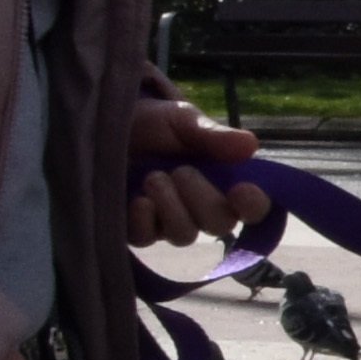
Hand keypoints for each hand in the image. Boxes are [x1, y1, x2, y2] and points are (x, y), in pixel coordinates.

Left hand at [119, 96, 264, 250]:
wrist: (106, 124)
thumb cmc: (154, 123)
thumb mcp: (183, 120)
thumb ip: (213, 135)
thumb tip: (251, 145)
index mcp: (224, 181)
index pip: (253, 206)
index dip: (253, 205)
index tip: (241, 190)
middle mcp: (202, 207)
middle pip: (220, 225)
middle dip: (202, 199)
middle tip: (180, 170)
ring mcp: (169, 221)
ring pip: (184, 235)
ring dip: (171, 207)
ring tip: (153, 178)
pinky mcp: (137, 229)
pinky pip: (147, 239)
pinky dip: (143, 220)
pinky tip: (137, 200)